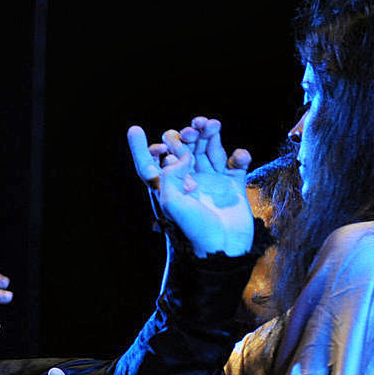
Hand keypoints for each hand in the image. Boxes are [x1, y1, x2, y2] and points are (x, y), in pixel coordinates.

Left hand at [128, 117, 252, 255]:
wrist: (224, 249)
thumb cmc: (194, 231)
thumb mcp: (172, 205)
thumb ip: (170, 176)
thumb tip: (182, 156)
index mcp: (168, 188)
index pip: (151, 164)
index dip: (141, 148)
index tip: (134, 130)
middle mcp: (189, 181)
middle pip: (183, 150)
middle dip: (185, 135)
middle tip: (190, 130)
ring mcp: (211, 181)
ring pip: (209, 150)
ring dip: (210, 135)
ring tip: (211, 125)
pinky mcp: (233, 184)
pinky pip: (235, 162)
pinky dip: (239, 155)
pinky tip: (238, 157)